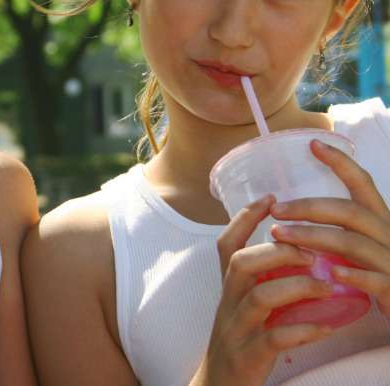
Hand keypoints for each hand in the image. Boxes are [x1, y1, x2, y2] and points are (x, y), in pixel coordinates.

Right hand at [191, 195, 335, 385]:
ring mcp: (236, 330)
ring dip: (297, 286)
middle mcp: (227, 303)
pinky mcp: (248, 356)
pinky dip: (303, 329)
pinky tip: (326, 326)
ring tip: (327, 286)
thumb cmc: (240, 341)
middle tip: (311, 251)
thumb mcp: (243, 305)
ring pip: (259, 297)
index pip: (227, 244)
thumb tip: (299, 255)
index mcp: (228, 288)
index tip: (271, 198)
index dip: (245, 218)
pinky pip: (275, 338)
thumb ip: (262, 280)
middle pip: (241, 263)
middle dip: (277, 251)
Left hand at [269, 140, 389, 317]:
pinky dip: (354, 274)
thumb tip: (290, 210)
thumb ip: (336, 228)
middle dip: (308, 207)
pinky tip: (331, 272)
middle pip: (349, 211)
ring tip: (279, 236)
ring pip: (352, 242)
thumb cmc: (375, 274)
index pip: (363, 183)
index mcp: (379, 220)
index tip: (313, 144)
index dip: (341, 162)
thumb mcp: (356, 245)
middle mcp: (388, 234)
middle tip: (275, 210)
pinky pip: (375, 279)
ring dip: (313, 237)